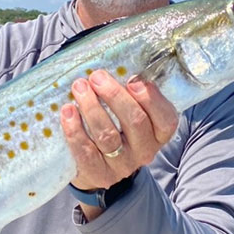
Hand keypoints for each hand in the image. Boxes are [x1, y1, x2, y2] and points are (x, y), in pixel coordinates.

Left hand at [61, 70, 177, 215]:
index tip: (132, 79)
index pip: (166, 119)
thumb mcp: (131, 110)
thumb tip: (117, 59)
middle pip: (135, 122)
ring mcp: (122, 165)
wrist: (97, 166)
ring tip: (79, 87)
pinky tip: (68, 111)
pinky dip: (75, 130)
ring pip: (108, 135)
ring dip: (92, 108)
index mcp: (158, 133)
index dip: (151, 98)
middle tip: (96, 77)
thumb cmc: (116, 125)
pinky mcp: (98, 174)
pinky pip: (86, 152)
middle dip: (114, 95)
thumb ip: (131, 90)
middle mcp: (145, 151)